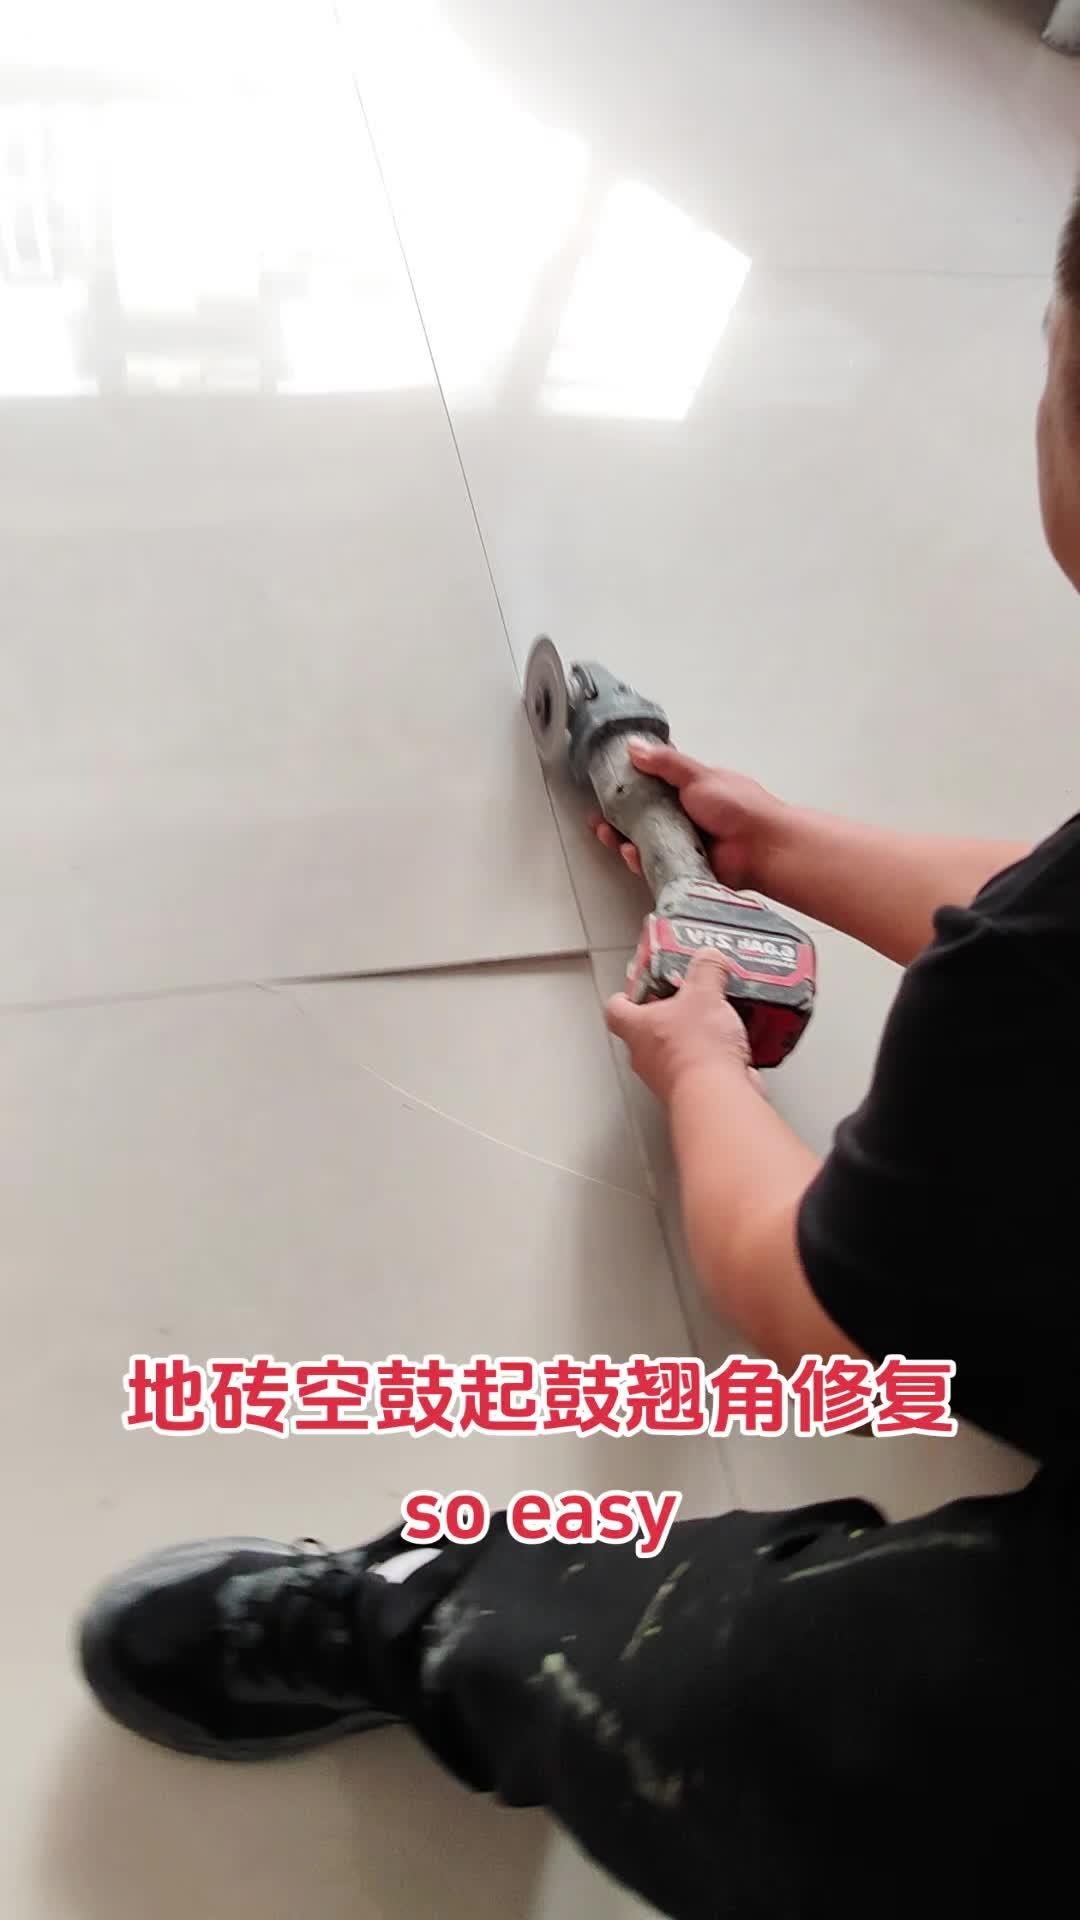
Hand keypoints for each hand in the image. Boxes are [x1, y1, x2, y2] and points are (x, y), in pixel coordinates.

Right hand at [590, 739, 785, 891]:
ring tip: (609, 836)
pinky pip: (655, 866)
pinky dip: (641, 861)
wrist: (762, 848)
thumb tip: (633, 746)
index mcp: (689, 791)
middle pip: (642, 818)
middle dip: (617, 820)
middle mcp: (684, 817)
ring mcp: (683, 844)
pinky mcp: (683, 868)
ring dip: (624, 840)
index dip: (627, 788)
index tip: (606, 790)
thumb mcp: (699, 775)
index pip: (651, 788)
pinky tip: (631, 855)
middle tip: (600, 820)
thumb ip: (665, 763)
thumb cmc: (738, 807)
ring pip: (645, 843)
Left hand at [605, 950, 753, 1103]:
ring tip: (718, 1019)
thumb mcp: (704, 993)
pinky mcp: (694, 1089)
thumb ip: (706, 969)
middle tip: (690, 997)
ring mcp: (668, 1076)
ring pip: (676, 1049)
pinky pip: (702, 1067)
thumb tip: (709, 958)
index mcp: (637, 1027)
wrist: (718, 1095)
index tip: (642, 984)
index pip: (617, 1008)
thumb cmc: (696, 1052)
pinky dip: (717, 1055)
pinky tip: (734, 1043)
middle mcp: (647, 1055)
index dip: (626, 994)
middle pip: (649, 1029)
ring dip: (695, 1035)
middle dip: (671, 1012)